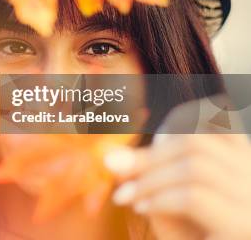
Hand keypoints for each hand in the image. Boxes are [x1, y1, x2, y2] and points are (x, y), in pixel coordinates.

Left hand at [105, 134, 250, 239]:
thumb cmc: (190, 235)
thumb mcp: (169, 202)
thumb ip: (148, 176)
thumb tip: (111, 158)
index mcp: (249, 166)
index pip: (220, 120)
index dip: (177, 122)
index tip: (147, 142)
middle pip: (200, 142)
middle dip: (150, 153)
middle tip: (117, 170)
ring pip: (196, 165)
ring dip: (149, 176)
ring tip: (126, 196)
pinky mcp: (243, 228)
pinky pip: (194, 196)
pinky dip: (159, 197)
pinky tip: (142, 209)